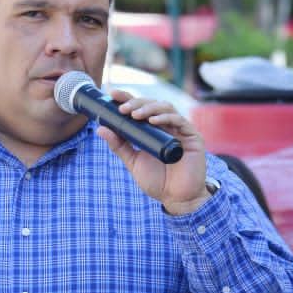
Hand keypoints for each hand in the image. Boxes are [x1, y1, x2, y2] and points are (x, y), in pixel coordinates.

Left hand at [94, 90, 209, 212]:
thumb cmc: (157, 182)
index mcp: (153, 130)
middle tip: (122, 108)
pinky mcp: (192, 136)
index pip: (139, 108)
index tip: (111, 94)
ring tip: (134, 114)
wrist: (177, 199)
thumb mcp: (133, 162)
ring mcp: (180, 130)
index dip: (127, 98)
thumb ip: (119, 146)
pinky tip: (153, 121)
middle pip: (152, 104)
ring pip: (165, 108)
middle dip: (136, 102)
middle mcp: (167, 126)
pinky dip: (165, 118)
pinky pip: (179, 121)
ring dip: (148, 108)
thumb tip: (100, 128)